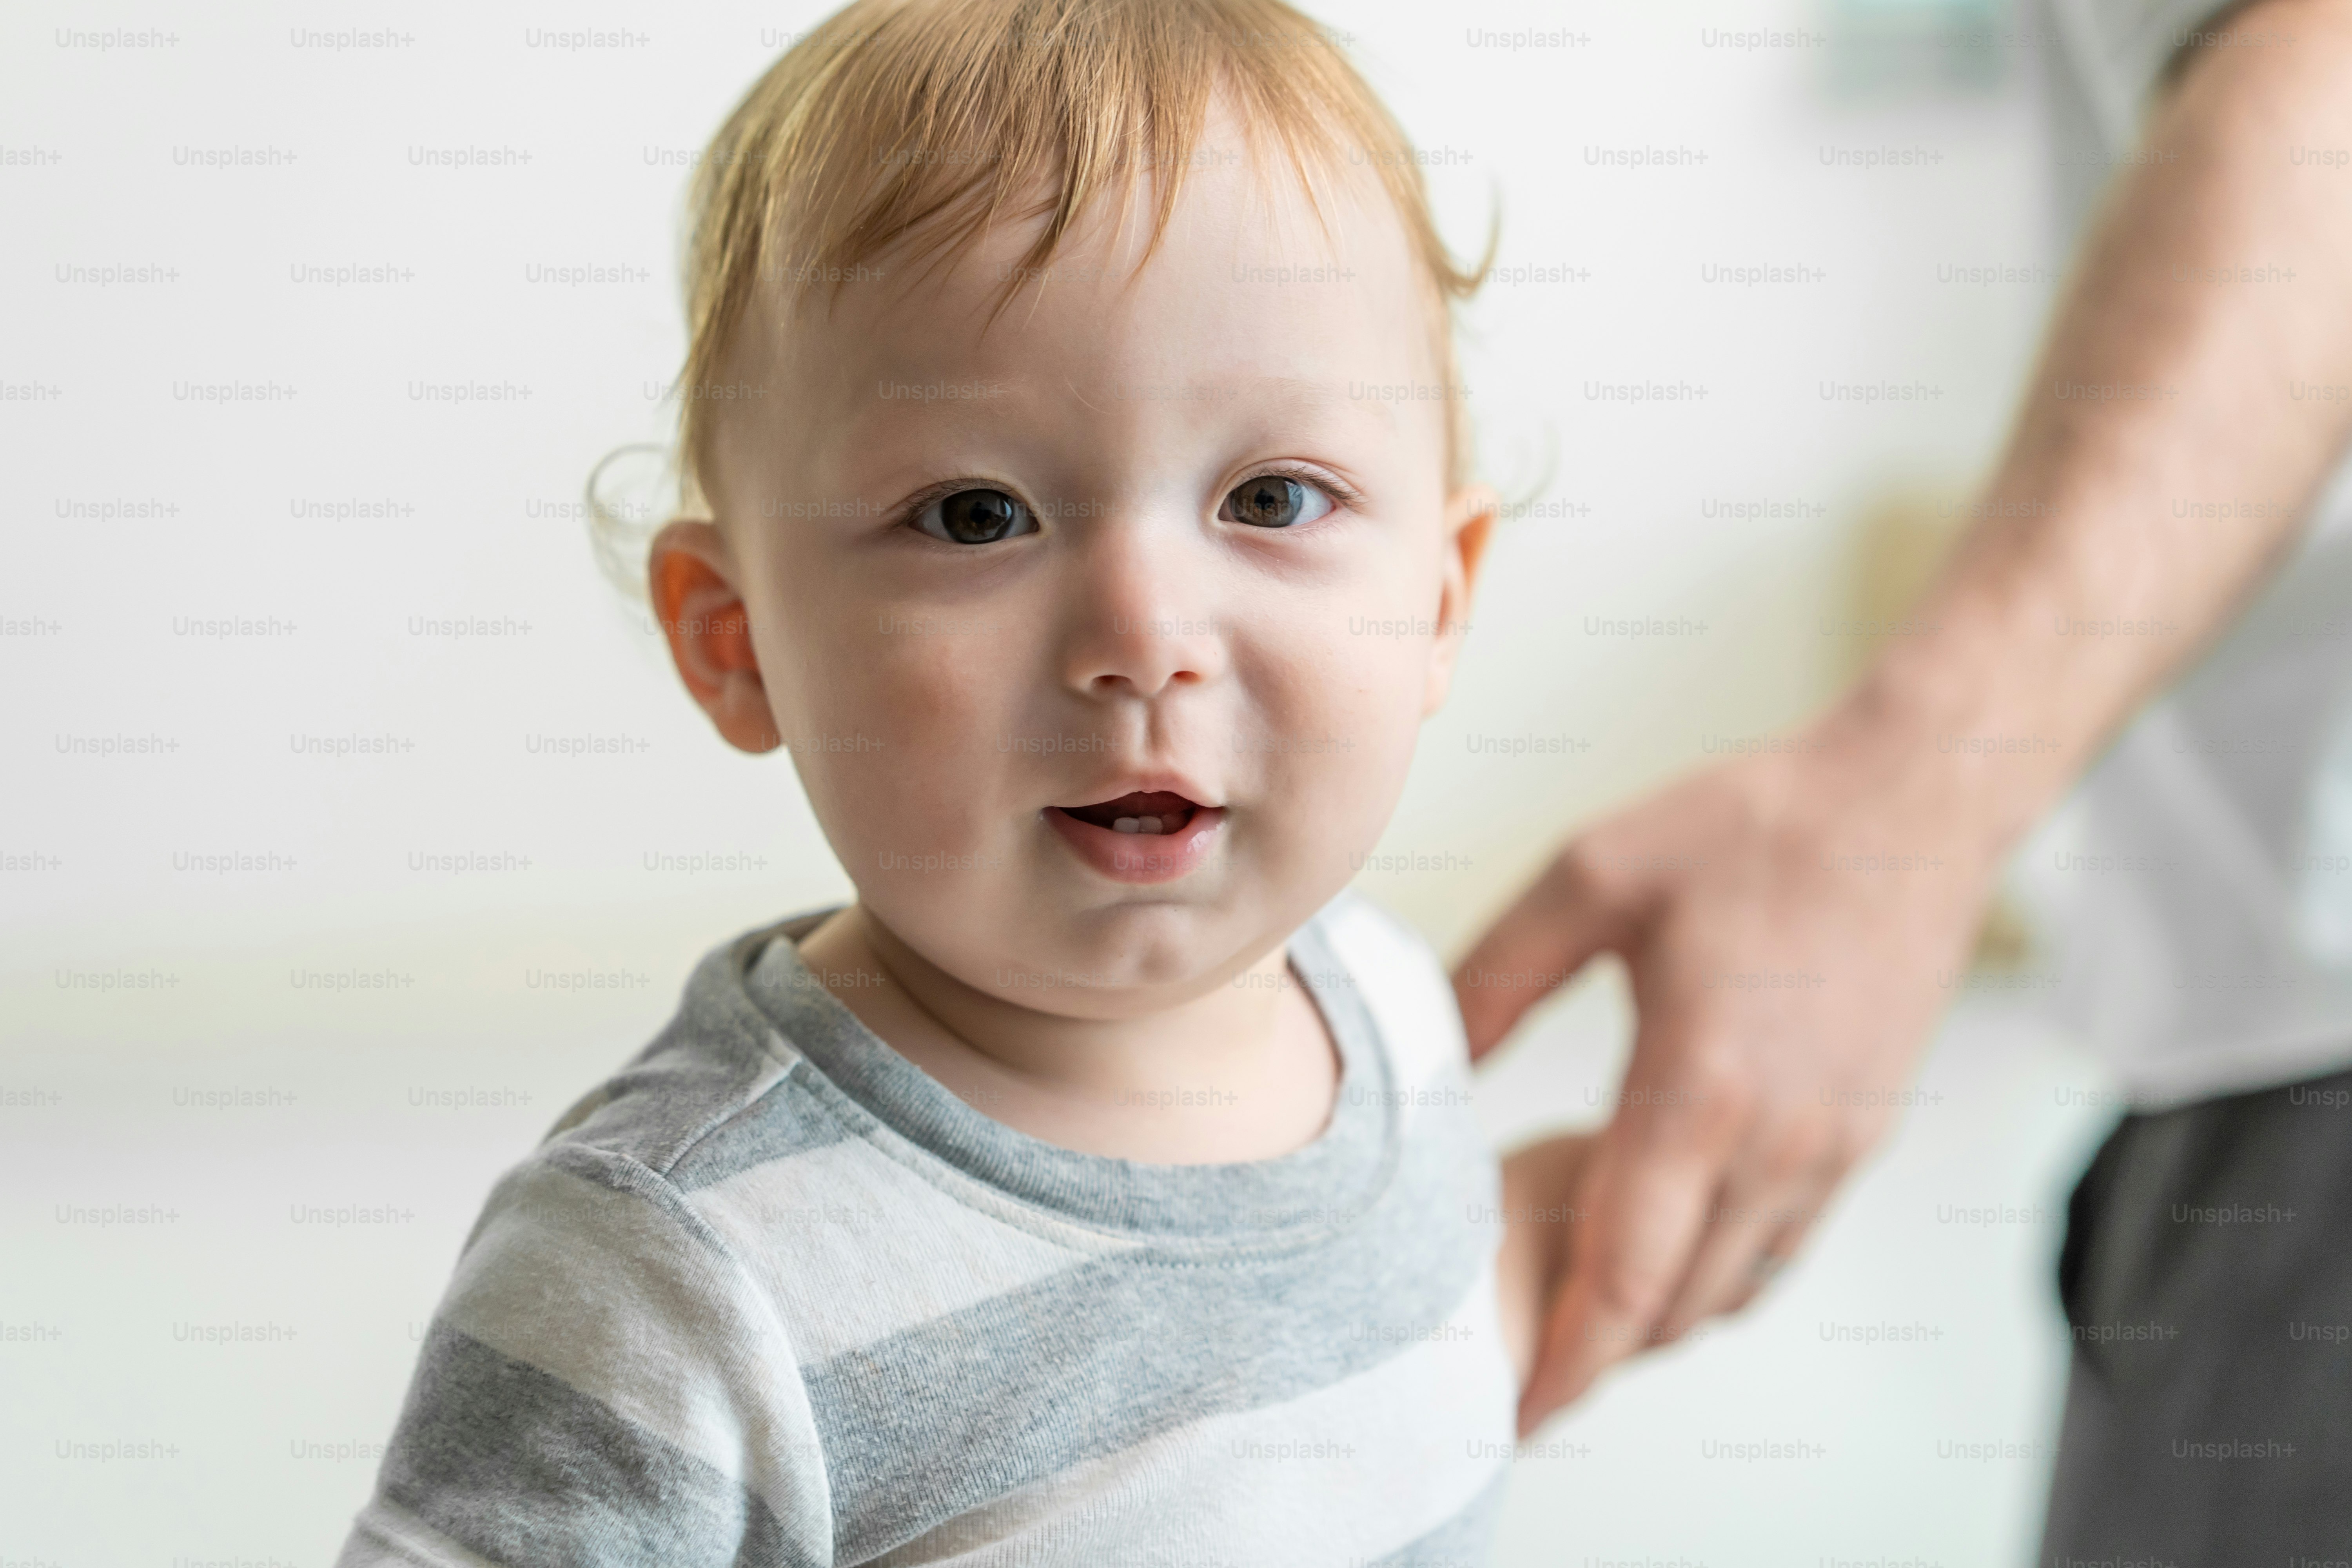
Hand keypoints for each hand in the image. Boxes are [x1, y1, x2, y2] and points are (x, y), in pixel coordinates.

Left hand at [1455, 711, 1996, 1433]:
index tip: (1507, 1418)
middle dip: (1590, 1352)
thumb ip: (1496, 977)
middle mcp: (1778, 1144)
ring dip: (1650, 1313)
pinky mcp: (1862, 1137)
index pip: (1621, 1279)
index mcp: (1701, 1090)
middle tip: (1509, 1357)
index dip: (1561, 1363)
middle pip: (1671, 1308)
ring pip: (1727, 1289)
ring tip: (1571, 1298)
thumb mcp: (1592, 875)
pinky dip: (1709, 1269)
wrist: (1908, 803)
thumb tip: (1428, 1063)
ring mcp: (1832, 1150)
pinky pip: (1776, 1247)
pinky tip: (1655, 1229)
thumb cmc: (1749, 826)